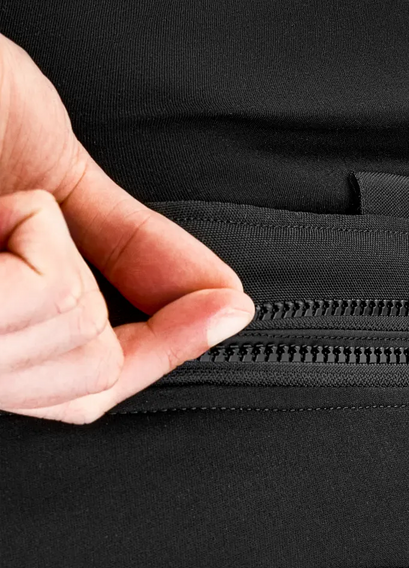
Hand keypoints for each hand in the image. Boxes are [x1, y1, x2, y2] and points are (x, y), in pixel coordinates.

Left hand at [0, 33, 255, 423]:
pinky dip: (43, 235)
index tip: (226, 311)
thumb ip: (140, 250)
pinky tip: (7, 209)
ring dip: (60, 256)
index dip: (168, 352)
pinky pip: (48, 299)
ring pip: (76, 347)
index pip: (89, 386)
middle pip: (90, 378)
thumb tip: (219, 298)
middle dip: (93, 295)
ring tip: (5, 208)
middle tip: (38, 229)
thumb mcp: (58, 181)